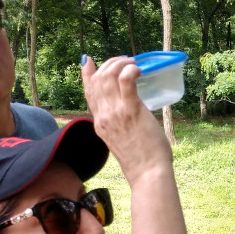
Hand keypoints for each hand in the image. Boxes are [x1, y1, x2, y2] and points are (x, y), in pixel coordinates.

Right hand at [80, 55, 170, 181]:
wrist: (147, 172)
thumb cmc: (140, 159)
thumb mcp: (121, 139)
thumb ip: (119, 124)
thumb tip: (130, 110)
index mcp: (100, 123)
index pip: (88, 93)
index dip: (87, 74)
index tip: (88, 61)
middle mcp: (103, 116)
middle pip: (97, 80)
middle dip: (109, 64)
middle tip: (125, 61)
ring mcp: (116, 113)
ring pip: (108, 76)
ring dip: (121, 63)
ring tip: (134, 64)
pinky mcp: (131, 110)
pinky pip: (126, 80)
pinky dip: (131, 69)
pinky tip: (139, 70)